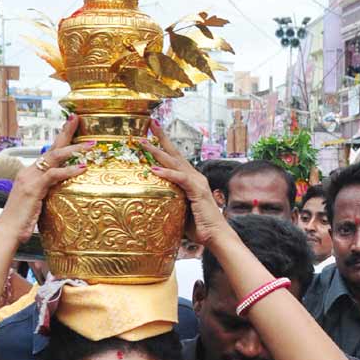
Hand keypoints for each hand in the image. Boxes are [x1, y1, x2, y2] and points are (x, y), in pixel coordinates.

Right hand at [0, 115, 91, 242]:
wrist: (8, 231)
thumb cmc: (23, 219)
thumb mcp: (40, 201)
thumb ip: (50, 191)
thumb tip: (64, 189)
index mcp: (31, 173)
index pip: (48, 151)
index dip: (61, 139)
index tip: (72, 125)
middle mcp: (29, 171)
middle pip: (51, 147)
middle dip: (66, 132)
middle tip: (78, 119)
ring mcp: (30, 178)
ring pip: (54, 157)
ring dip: (74, 149)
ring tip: (91, 145)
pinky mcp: (33, 188)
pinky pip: (53, 175)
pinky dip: (68, 170)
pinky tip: (82, 168)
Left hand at [141, 121, 227, 246]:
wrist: (216, 236)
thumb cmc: (198, 227)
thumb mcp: (179, 210)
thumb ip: (170, 201)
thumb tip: (153, 200)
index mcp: (191, 180)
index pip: (175, 160)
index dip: (163, 147)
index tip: (150, 135)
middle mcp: (195, 177)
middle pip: (175, 154)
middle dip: (162, 138)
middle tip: (150, 123)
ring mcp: (197, 183)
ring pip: (175, 163)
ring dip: (158, 151)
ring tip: (144, 142)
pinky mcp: (198, 191)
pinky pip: (180, 179)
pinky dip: (167, 174)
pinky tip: (154, 169)